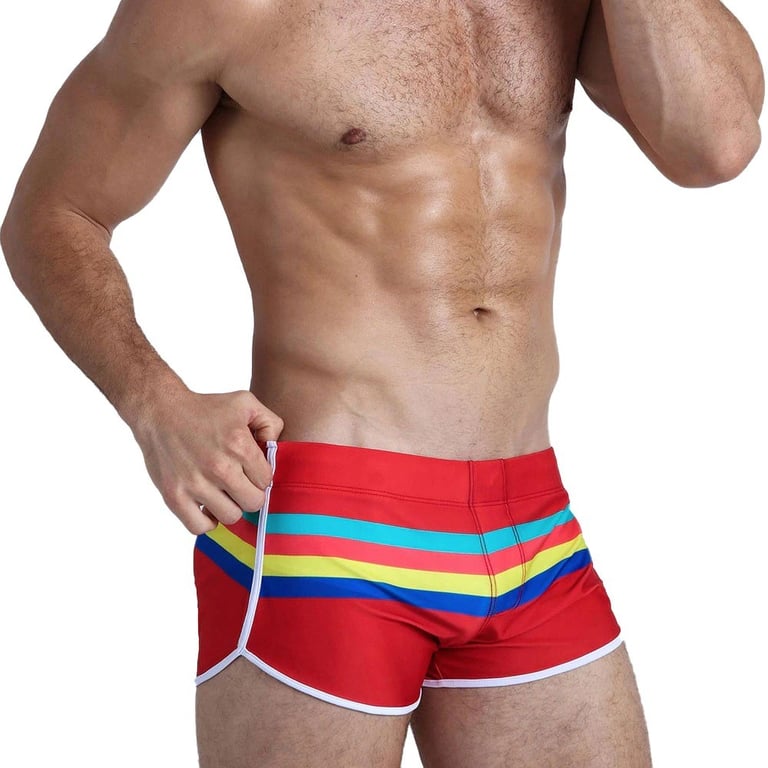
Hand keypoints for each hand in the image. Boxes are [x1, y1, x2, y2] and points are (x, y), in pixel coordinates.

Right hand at [132, 388, 283, 533]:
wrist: (160, 412)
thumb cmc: (205, 408)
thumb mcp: (245, 402)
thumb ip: (270, 423)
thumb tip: (275, 449)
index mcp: (239, 445)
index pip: (266, 480)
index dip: (260, 475)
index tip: (249, 469)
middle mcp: (219, 467)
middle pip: (254, 502)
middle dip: (250, 493)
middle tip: (239, 482)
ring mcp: (195, 484)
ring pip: (231, 516)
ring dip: (230, 506)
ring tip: (222, 492)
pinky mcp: (174, 496)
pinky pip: (199, 527)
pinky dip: (206, 521)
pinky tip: (207, 505)